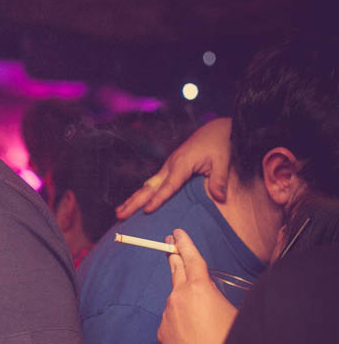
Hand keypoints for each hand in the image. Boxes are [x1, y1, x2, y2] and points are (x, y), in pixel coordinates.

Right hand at [116, 118, 230, 218]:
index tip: (147, 210)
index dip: (157, 199)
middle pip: (149, 187)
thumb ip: (219, 180)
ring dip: (133, 199)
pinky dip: (143, 193)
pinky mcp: (170, 167)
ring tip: (120, 211)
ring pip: (148, 185)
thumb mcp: (223, 161)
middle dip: (134, 201)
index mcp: (182, 164)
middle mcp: (170, 165)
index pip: (168, 186)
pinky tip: (136, 201)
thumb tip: (220, 198)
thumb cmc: (219, 143)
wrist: (216, 129)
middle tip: (120, 214)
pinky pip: (153, 182)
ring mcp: (168, 166)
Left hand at [157, 229, 236, 343]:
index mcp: (199, 288)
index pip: (191, 258)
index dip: (184, 243)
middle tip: (169, 242)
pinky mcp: (162, 331)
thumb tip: (213, 302)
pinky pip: (174, 320)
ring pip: (177, 300)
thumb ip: (221, 301)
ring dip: (184, 298)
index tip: (176, 231)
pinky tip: (195, 336)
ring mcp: (168, 314)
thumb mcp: (236, 316)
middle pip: (176, 269)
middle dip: (174, 254)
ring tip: (201, 312)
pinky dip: (182, 322)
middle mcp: (178, 297)